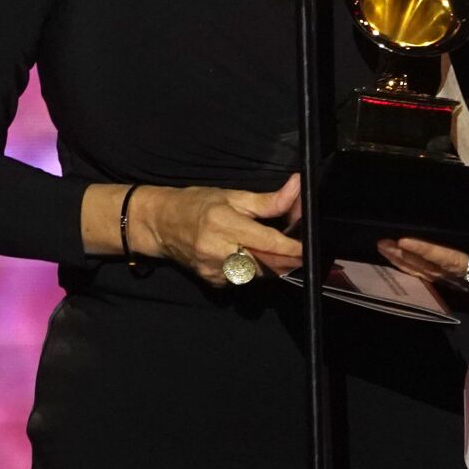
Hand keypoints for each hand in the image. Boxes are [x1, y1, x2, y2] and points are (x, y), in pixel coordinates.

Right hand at [133, 175, 302, 285]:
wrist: (160, 225)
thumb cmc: (197, 204)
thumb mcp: (232, 195)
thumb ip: (268, 200)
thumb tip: (298, 186)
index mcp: (224, 225)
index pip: (267, 243)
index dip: (292, 248)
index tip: (309, 248)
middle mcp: (218, 251)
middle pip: (266, 265)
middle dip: (288, 259)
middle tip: (300, 247)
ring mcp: (214, 271)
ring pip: (257, 275)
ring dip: (274, 265)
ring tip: (279, 248)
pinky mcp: (212, 282)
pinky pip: (243, 279)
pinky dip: (256, 270)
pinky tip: (256, 256)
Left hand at [377, 213, 468, 296]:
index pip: (455, 258)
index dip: (430, 250)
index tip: (408, 240)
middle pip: (436, 269)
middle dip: (410, 256)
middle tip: (386, 242)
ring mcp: (467, 283)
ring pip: (430, 274)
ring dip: (406, 262)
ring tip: (384, 248)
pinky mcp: (462, 282)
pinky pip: (433, 277)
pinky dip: (414, 268)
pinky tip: (398, 258)